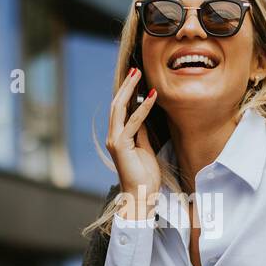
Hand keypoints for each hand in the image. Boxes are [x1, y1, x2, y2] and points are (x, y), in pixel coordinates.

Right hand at [106, 67, 160, 218]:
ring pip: (120, 109)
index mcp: (118, 137)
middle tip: (135, 69)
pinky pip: (133, 122)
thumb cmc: (144, 176)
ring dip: (130, 90)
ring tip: (139, 75)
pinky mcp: (121, 145)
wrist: (140, 195)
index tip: (136, 78)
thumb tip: (144, 117)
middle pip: (117, 105)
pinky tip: (151, 96)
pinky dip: (143, 108)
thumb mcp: (145, 149)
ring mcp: (115, 140)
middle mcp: (113, 136)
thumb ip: (142, 133)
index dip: (128, 93)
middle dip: (126, 86)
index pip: (121, 109)